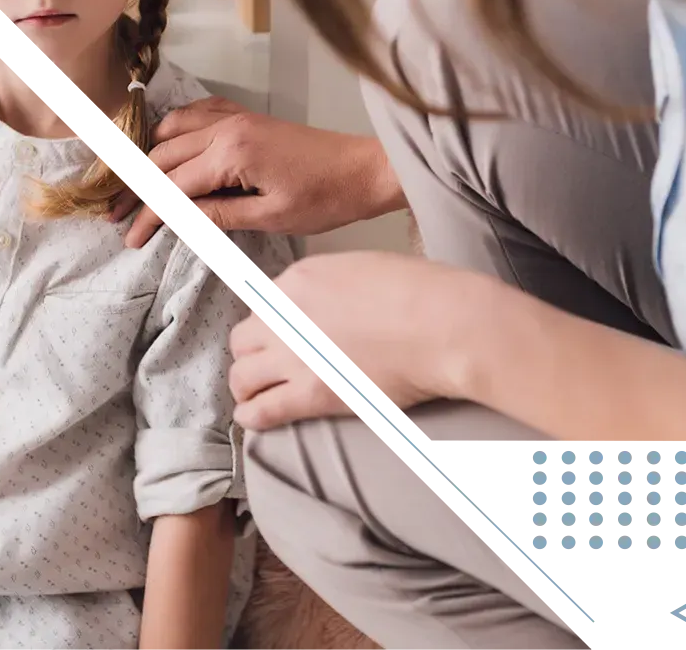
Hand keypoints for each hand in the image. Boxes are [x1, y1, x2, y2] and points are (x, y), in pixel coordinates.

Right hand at [109, 97, 403, 247]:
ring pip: (173, 128)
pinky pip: (198, 112)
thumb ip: (217, 215)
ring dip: (152, 156)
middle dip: (139, 187)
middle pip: (164, 156)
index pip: (173, 185)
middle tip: (118, 214)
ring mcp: (234, 117)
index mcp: (231, 153)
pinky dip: (175, 128)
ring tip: (137, 184)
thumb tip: (174, 218)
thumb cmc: (325, 199)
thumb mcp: (270, 218)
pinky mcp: (245, 116)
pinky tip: (168, 145)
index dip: (149, 213)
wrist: (366, 169)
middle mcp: (226, 127)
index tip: (130, 237)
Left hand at [228, 251, 496, 430]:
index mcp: (301, 278)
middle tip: (263, 364)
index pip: (268, 301)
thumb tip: (331, 306)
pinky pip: (263, 409)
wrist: (443, 325)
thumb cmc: (423, 293)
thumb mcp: (367, 267)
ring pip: (242, 374)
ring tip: (251, 395)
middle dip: (251, 350)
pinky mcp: (312, 394)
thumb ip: (335, 286)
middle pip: (244, 336)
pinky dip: (251, 415)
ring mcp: (295, 356)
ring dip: (244, 385)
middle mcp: (287, 315)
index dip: (276, 320)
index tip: (287, 334)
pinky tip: (251, 418)